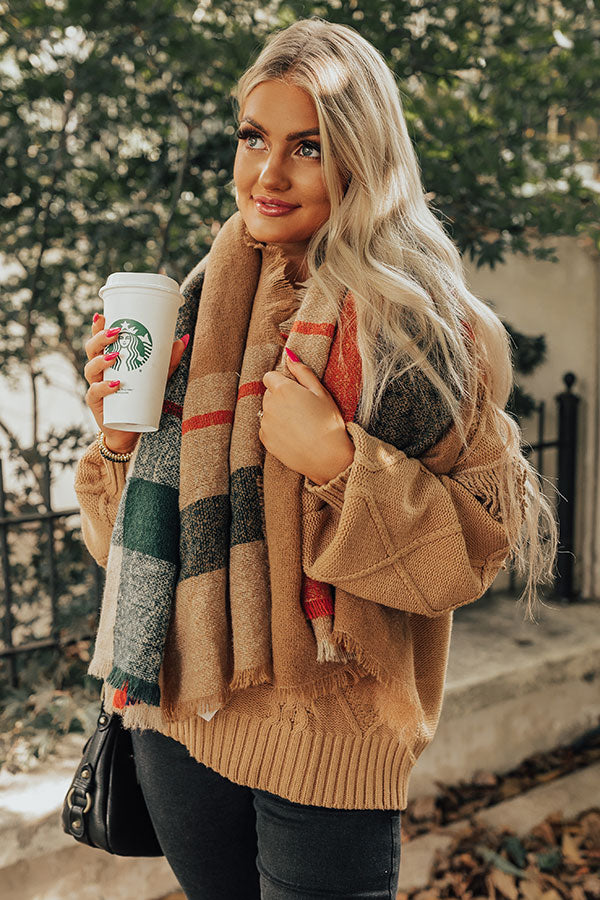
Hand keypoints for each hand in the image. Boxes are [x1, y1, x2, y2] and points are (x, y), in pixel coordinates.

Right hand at [83, 312, 188, 454]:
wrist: (131, 429)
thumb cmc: (142, 398)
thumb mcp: (157, 377)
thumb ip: (169, 360)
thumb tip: (184, 339)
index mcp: (109, 360)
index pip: (99, 340)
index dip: (97, 327)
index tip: (101, 315)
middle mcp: (99, 371)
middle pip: (91, 350)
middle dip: (100, 338)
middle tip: (116, 332)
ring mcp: (95, 386)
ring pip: (90, 368)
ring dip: (101, 360)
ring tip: (115, 356)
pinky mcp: (97, 404)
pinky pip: (95, 392)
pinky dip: (104, 387)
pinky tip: (114, 384)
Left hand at [259, 349, 354, 484]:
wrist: (327, 456)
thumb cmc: (328, 422)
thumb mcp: (321, 392)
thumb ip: (302, 371)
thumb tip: (289, 355)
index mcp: (282, 389)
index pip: (270, 376)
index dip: (283, 382)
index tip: (296, 391)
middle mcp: (269, 405)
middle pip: (269, 394)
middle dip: (281, 398)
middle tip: (302, 409)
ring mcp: (266, 423)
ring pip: (268, 411)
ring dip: (279, 414)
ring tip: (300, 424)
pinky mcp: (265, 439)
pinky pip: (267, 428)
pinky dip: (276, 430)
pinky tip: (294, 435)